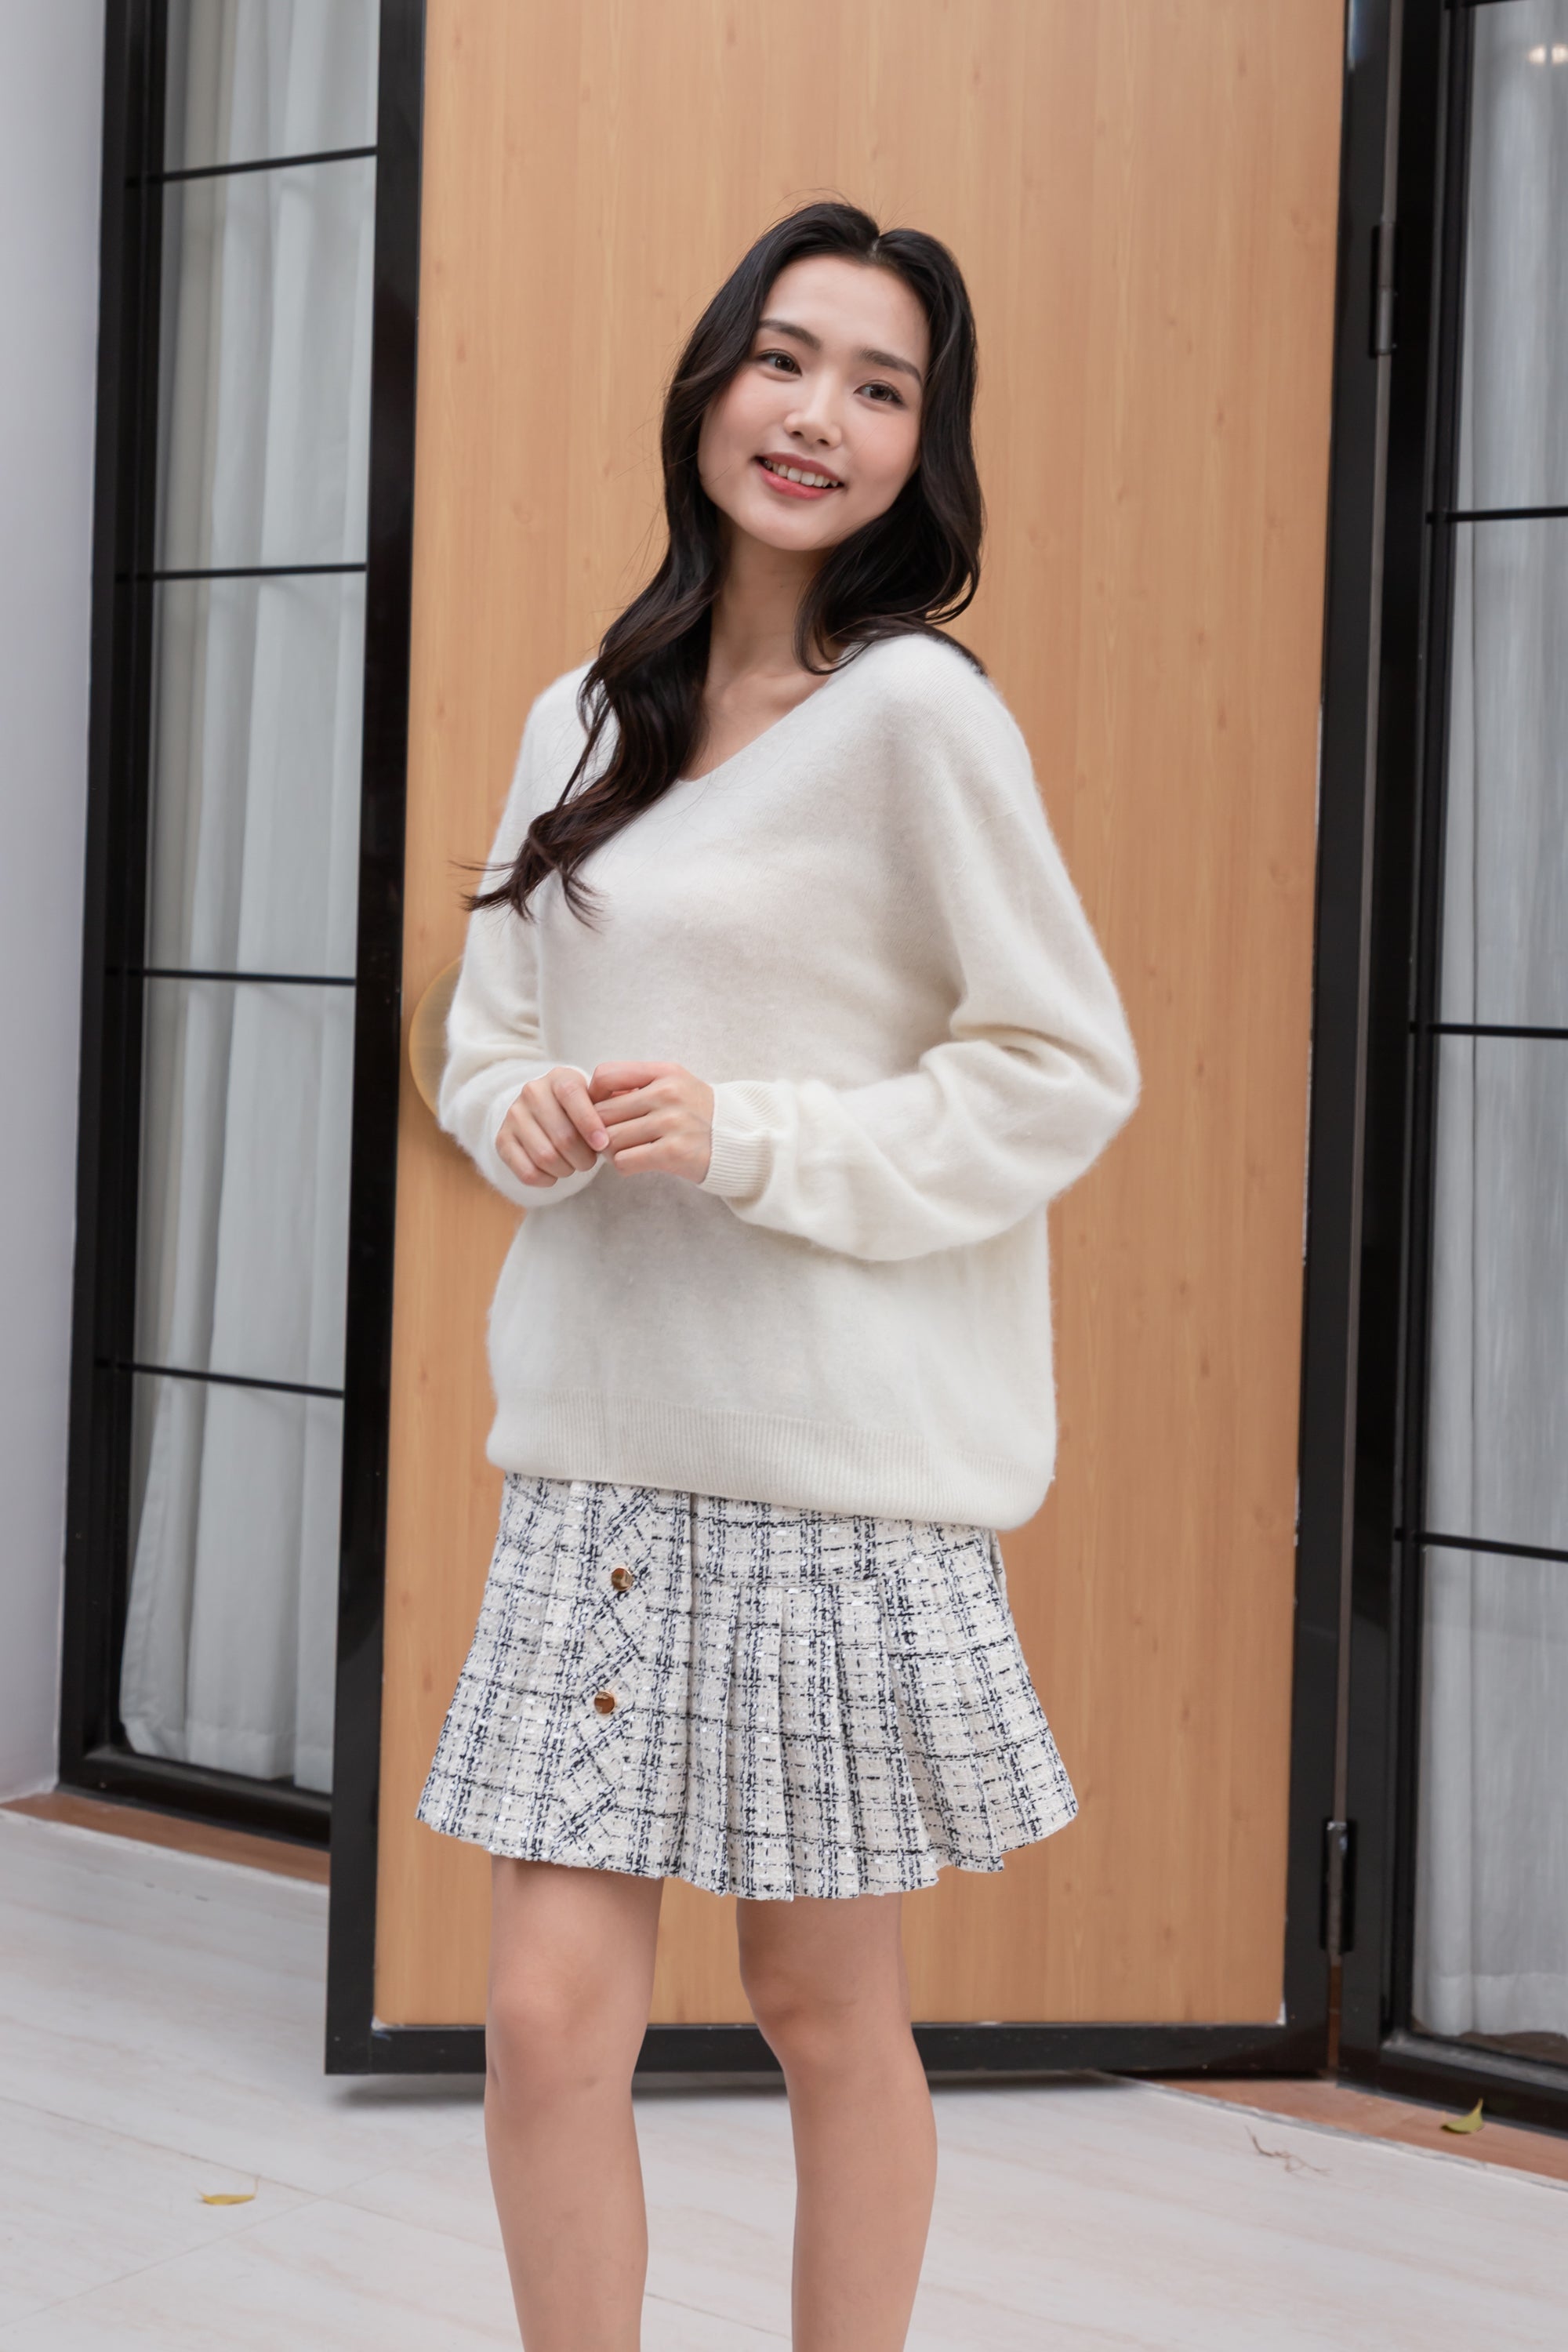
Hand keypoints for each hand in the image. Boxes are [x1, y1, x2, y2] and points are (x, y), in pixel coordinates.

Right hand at [496, 1066, 609, 1188]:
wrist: (542, 1110)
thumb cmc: (581, 1108)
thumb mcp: (598, 1096)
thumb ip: (616, 1099)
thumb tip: (633, 1100)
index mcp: (559, 1077)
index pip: (572, 1096)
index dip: (590, 1123)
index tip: (603, 1144)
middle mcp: (532, 1092)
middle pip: (562, 1136)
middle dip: (584, 1157)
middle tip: (590, 1162)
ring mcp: (514, 1115)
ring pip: (545, 1156)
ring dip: (566, 1169)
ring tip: (574, 1166)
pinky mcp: (502, 1140)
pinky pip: (527, 1172)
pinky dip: (546, 1179)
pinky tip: (555, 1173)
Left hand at [589, 1060, 713, 1182]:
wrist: (737, 1142)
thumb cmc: (697, 1114)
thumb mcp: (674, 1085)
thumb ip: (638, 1085)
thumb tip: (592, 1098)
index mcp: (665, 1072)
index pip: (606, 1075)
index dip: (593, 1096)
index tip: (600, 1110)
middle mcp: (668, 1093)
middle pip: (602, 1113)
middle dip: (599, 1130)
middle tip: (611, 1139)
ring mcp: (671, 1122)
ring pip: (610, 1139)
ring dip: (611, 1151)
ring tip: (625, 1151)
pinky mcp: (673, 1152)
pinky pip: (624, 1161)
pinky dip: (623, 1165)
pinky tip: (636, 1163)